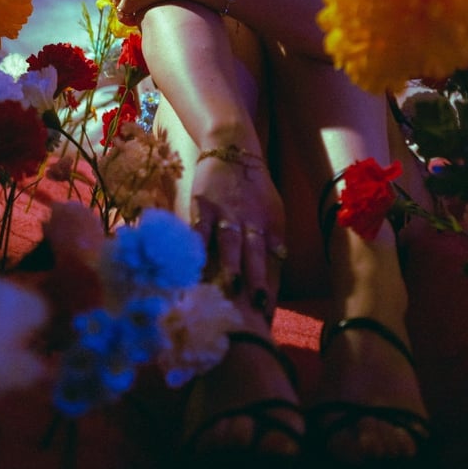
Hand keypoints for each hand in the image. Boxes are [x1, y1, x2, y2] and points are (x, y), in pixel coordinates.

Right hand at [190, 152, 286, 312]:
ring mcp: (226, 213)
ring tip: (230, 290)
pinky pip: (199, 228)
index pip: (274, 265)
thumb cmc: (254, 190)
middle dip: (256, 283)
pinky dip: (197, 246)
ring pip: (231, 243)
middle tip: (255, 311)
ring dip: (231, 266)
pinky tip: (193, 265)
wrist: (234, 149)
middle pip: (255, 256)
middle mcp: (252, 222)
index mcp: (271, 227)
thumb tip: (272, 280)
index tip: (268, 318)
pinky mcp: (203, 204)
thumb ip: (272, 245)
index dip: (271, 291)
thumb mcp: (273, 214)